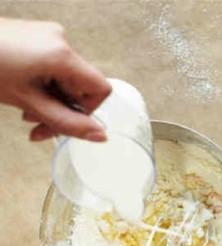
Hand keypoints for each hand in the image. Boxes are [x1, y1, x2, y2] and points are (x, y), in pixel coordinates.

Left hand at [0, 18, 111, 141]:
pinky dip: (42, 85)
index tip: (65, 123)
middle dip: (62, 110)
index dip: (88, 112)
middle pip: (80, 86)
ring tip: (25, 111)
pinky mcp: (36, 36)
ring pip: (65, 79)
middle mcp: (60, 40)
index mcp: (62, 55)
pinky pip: (53, 67)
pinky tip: (22, 93)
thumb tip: (100, 135)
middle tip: (37, 126)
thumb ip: (66, 122)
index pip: (100, 89)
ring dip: (50, 100)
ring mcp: (48, 35)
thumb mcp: (27, 102)